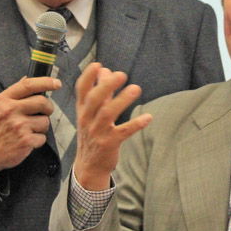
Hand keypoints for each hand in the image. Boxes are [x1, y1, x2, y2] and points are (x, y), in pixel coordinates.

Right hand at [0, 77, 61, 178]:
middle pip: (42, 102)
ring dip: (41, 127)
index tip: (56, 83)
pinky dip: (37, 140)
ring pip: (45, 121)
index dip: (45, 82)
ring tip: (29, 130)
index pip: (28, 85)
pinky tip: (26, 141)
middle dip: (48, 108)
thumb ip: (13, 94)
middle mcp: (11, 111)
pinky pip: (43, 137)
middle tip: (44, 112)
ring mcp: (19, 126)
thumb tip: (27, 79)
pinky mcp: (26, 140)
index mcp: (4, 100)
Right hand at [74, 63, 152, 190]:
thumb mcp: (93, 112)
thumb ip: (102, 92)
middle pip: (94, 99)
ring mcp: (97, 132)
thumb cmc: (93, 133)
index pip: (81, 90)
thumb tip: (105, 70)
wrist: (89, 165)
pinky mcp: (109, 144)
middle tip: (121, 74)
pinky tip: (148, 117)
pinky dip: (136, 124)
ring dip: (122, 100)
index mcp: (83, 109)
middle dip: (106, 86)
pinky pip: (123, 132)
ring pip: (107, 114)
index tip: (97, 64)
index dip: (88, 77)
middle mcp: (87, 119)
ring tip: (136, 88)